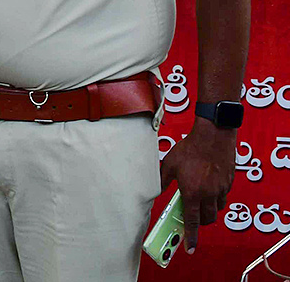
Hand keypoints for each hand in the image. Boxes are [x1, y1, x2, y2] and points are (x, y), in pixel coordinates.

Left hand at [160, 119, 236, 253]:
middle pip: (208, 219)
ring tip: (200, 199)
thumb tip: (155, 190)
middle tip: (193, 216)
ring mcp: (221, 189)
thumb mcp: (169, 164)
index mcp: (193, 192)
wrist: (213, 136)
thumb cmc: (190, 148)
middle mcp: (209, 194)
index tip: (190, 248)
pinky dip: (217, 197)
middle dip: (201, 222)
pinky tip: (208, 186)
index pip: (192, 221)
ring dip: (209, 209)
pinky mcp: (228, 183)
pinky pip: (223, 197)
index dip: (191, 236)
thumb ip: (162, 180)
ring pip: (217, 209)